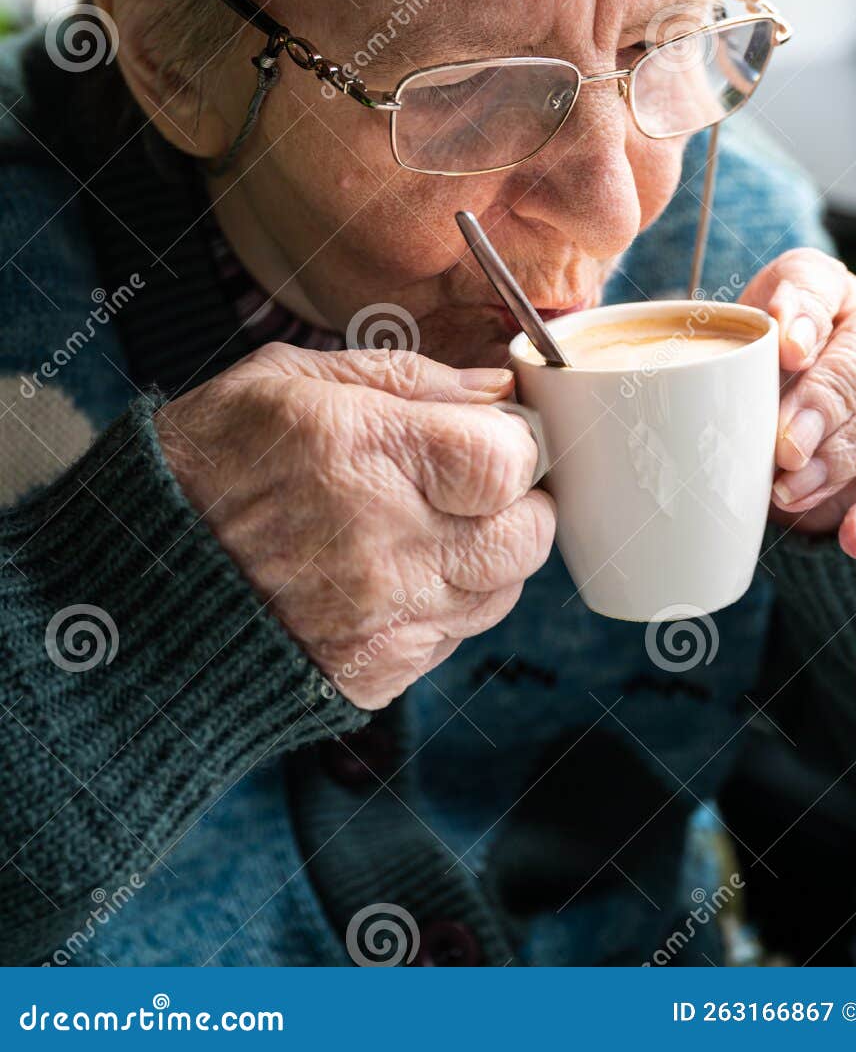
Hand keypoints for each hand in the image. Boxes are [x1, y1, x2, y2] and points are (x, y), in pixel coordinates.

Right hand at [155, 345, 554, 709]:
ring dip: (485, 556)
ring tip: (425, 528)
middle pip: (526, 534)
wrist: (134, 583)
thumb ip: (404, 376)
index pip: (510, 460)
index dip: (517, 444)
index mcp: (365, 454)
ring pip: (501, 590)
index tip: (493, 436)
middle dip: (518, 503)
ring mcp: (383, 621)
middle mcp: (385, 546)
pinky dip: (444, 606)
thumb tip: (494, 390)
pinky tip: (393, 576)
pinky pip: (454, 638)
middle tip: (474, 484)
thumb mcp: (287, 379)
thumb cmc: (206, 465)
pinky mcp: (374, 674)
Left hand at [741, 249, 855, 560]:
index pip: (817, 282)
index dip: (802, 313)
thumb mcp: (738, 366)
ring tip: (791, 492)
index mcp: (825, 291)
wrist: (800, 439)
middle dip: (825, 402)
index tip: (787, 350)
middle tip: (784, 447)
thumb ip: (734, 369)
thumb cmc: (760, 384)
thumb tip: (714, 400)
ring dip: (843, 458)